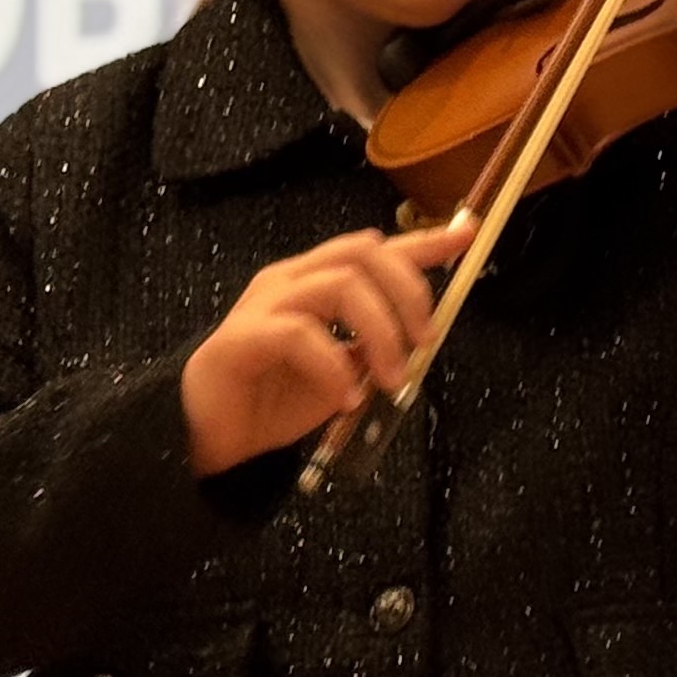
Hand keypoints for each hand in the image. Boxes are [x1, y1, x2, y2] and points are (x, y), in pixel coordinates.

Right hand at [180, 217, 479, 475]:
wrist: (209, 441)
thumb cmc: (272, 403)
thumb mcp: (343, 376)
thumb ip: (373, 352)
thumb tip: (417, 341)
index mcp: (315, 283)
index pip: (375, 249)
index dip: (423, 242)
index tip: (468, 235)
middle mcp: (291, 281)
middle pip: (362, 252)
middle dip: (408, 290)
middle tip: (426, 342)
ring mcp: (263, 305)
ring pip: (339, 284)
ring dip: (381, 331)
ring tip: (392, 379)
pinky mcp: (241, 338)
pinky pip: (298, 334)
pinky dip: (334, 365)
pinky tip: (346, 397)